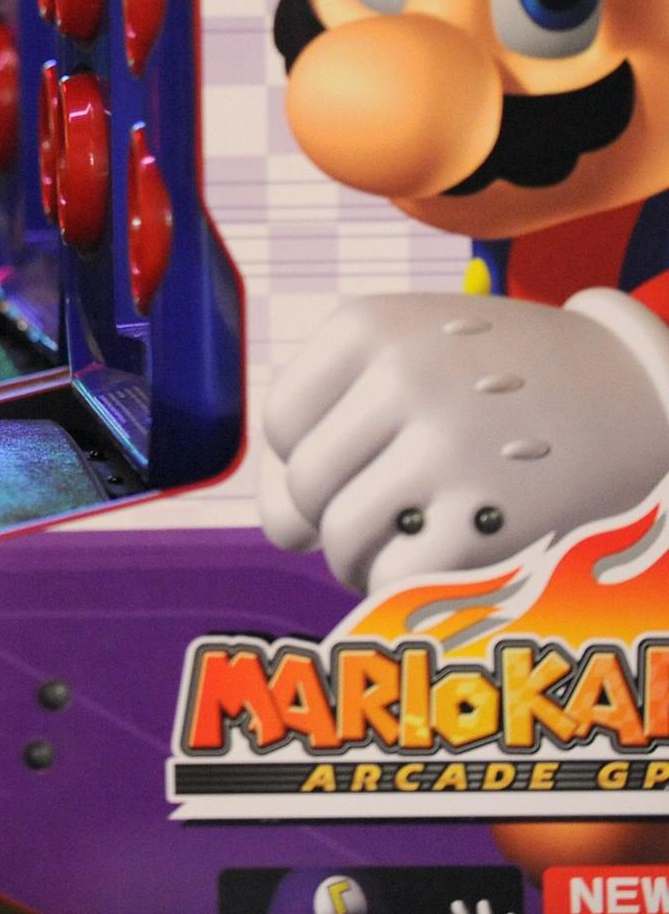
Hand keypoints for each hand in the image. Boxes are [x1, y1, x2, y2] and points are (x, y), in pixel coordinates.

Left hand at [261, 290, 668, 590]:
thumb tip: (280, 528)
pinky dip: (404, 586)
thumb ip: (323, 429)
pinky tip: (436, 564)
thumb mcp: (407, 360)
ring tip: (403, 543)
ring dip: (362, 558)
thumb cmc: (499, 380)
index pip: (280, 423)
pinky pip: (395, 577)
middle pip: (306, 485)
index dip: (307, 456)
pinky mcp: (488, 513)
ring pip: (342, 535)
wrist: (637, 390)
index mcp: (367, 327)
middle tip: (384, 513)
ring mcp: (445, 445)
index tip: (356, 459)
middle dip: (333, 515)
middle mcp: (399, 377)